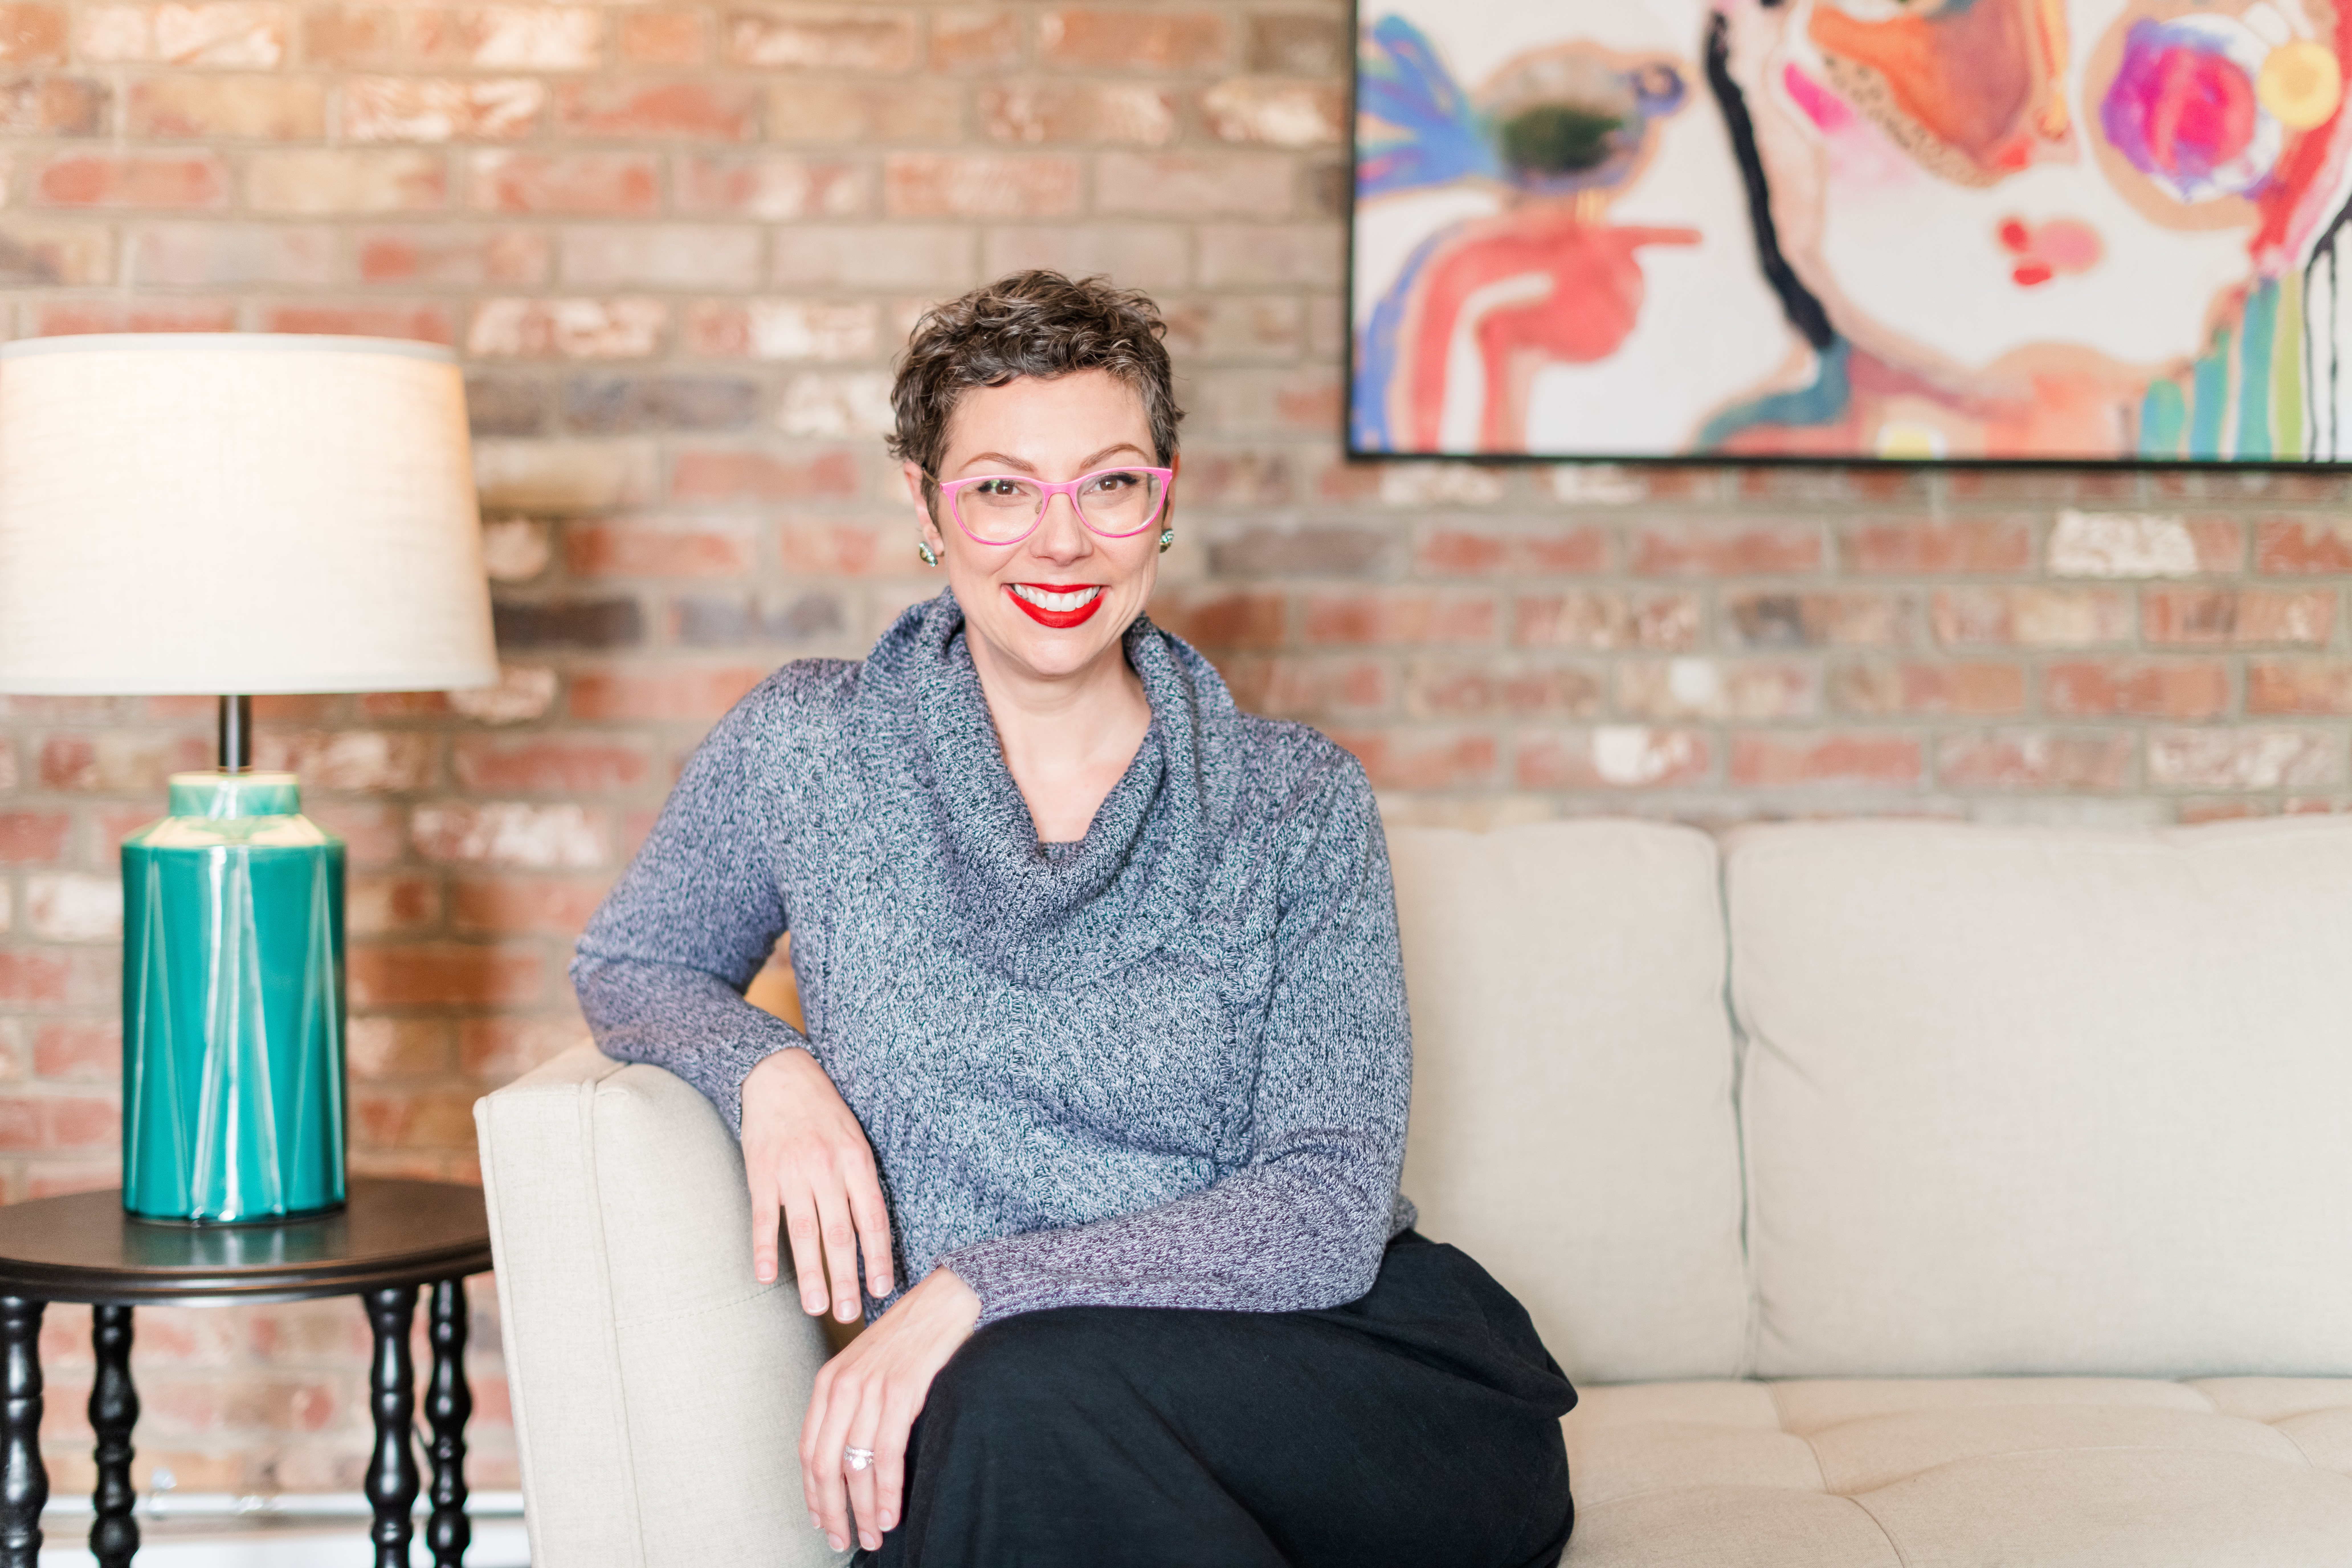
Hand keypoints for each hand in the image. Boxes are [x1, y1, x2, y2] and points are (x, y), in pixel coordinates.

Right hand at [741, 1047, 892, 1319]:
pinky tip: (766, 1278)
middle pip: (840, 1234)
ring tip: (815, 1308)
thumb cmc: (825, 1111)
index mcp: (857, 1161)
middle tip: (851, 1313)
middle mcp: (827, 1169)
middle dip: (846, 1278)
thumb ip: (862, 1181)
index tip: (882, 1289)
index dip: (878, 1257)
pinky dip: (765, 1250)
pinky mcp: (761, 1174)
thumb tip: (873, 1231)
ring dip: (810, 1275)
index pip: (872, 1219)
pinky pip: (764, 1219)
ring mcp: (792, 1173)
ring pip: (804, 1233)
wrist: (780, 1075)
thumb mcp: (856, 1138)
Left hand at [801, 1268, 981, 1553]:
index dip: (813, 1493)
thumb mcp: (869, 1368)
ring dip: (863, 1510)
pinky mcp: (901, 1390)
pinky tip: (892, 1513)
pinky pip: (887, 1453)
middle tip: (843, 1540)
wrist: (947, 1299)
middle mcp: (842, 1385)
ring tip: (873, 1536)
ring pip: (855, 1466)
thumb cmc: (911, 1338)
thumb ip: (854, 1408)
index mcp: (829, 1381)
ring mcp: (871, 1387)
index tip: (823, 1522)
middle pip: (824, 1465)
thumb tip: (851, 1462)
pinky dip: (888, 1490)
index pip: (808, 1450)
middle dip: (833, 1511)